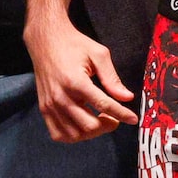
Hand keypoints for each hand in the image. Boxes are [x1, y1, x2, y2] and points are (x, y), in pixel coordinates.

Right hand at [28, 20, 138, 141]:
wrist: (45, 41)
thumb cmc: (73, 45)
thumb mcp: (98, 54)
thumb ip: (112, 78)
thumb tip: (127, 97)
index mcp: (76, 81)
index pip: (103, 105)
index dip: (121, 114)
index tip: (133, 119)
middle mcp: (60, 96)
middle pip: (89, 125)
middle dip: (107, 125)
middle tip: (114, 116)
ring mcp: (50, 105)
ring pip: (75, 134)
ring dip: (91, 132)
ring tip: (99, 120)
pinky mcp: (44, 108)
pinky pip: (58, 134)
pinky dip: (73, 136)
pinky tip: (82, 125)